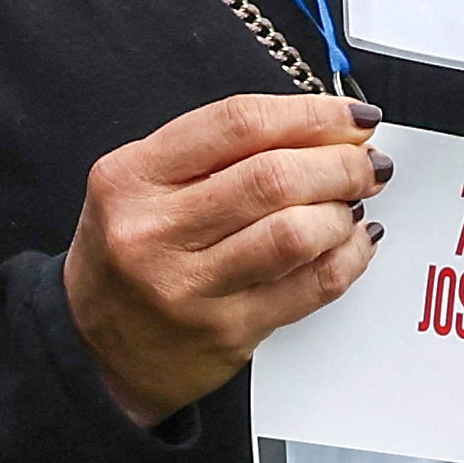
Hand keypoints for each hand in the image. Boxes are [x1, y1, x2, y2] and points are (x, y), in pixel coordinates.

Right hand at [62, 93, 385, 424]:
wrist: (96, 349)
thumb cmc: (129, 254)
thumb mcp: (141, 187)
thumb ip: (216, 154)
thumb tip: (323, 131)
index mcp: (130, 178)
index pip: (236, 124)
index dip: (309, 114)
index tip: (351, 118)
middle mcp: (154, 231)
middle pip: (273, 178)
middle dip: (341, 163)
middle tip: (367, 163)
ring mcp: (191, 288)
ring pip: (297, 233)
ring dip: (343, 211)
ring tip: (352, 203)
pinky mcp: (229, 332)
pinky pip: (312, 286)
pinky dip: (348, 256)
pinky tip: (352, 241)